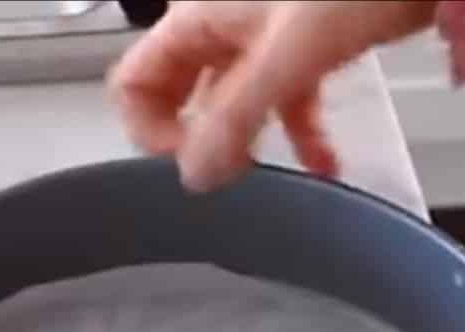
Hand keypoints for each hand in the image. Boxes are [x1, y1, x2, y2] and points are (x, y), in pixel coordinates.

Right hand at [109, 1, 436, 191]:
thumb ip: (236, 117)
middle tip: (233, 179)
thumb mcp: (286, 54)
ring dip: (259, 146)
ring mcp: (265, 32)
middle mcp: (224, 23)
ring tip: (282, 181)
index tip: (193, 162)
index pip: (136, 81)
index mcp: (199, 15)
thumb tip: (196, 175)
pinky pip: (289, 97)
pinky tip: (329, 163)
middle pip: (184, 94)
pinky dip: (306, 133)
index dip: (151, 130)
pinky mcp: (308, 41)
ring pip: (240, 102)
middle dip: (204, 142)